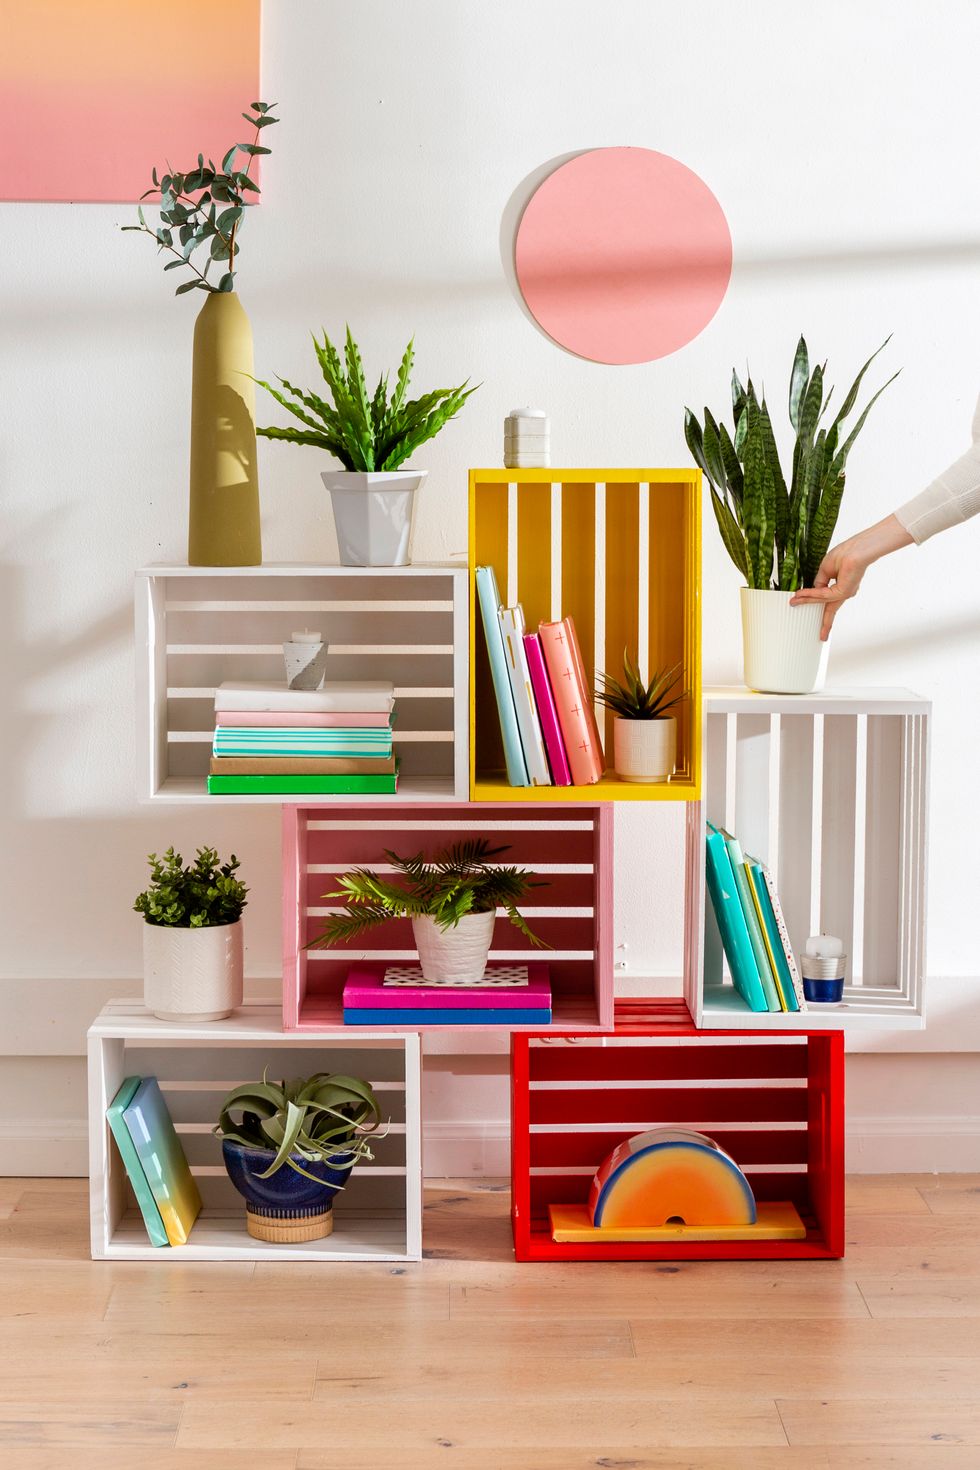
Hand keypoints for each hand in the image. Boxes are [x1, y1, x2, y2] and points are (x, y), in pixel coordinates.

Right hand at [789, 514, 912, 640]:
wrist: (857, 549)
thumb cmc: (845, 553)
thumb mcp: (826, 569)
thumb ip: (819, 581)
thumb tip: (813, 589)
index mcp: (843, 587)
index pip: (830, 601)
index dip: (819, 606)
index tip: (810, 610)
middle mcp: (845, 592)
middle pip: (831, 610)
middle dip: (825, 624)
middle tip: (822, 637)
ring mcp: (845, 593)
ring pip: (823, 601)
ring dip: (807, 601)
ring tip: (793, 602)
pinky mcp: (843, 592)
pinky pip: (822, 595)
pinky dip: (810, 594)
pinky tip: (800, 595)